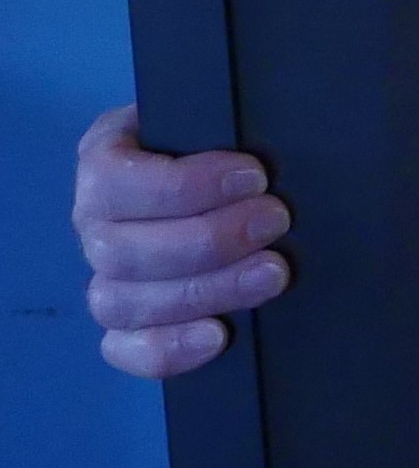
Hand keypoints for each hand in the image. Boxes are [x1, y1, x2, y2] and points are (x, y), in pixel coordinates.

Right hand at [73, 105, 291, 377]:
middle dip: (209, 240)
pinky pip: (125, 350)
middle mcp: (93, 221)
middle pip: (120, 250)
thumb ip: (224, 128)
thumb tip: (260, 157)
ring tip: (272, 275)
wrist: (230, 178)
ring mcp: (104, 276)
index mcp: (104, 158)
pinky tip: (219, 336)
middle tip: (276, 222)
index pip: (115, 179)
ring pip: (121, 302)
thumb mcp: (218, 118)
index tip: (255, 177)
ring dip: (203, 292)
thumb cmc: (223, 140)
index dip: (184, 185)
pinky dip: (168, 349)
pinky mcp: (123, 325)